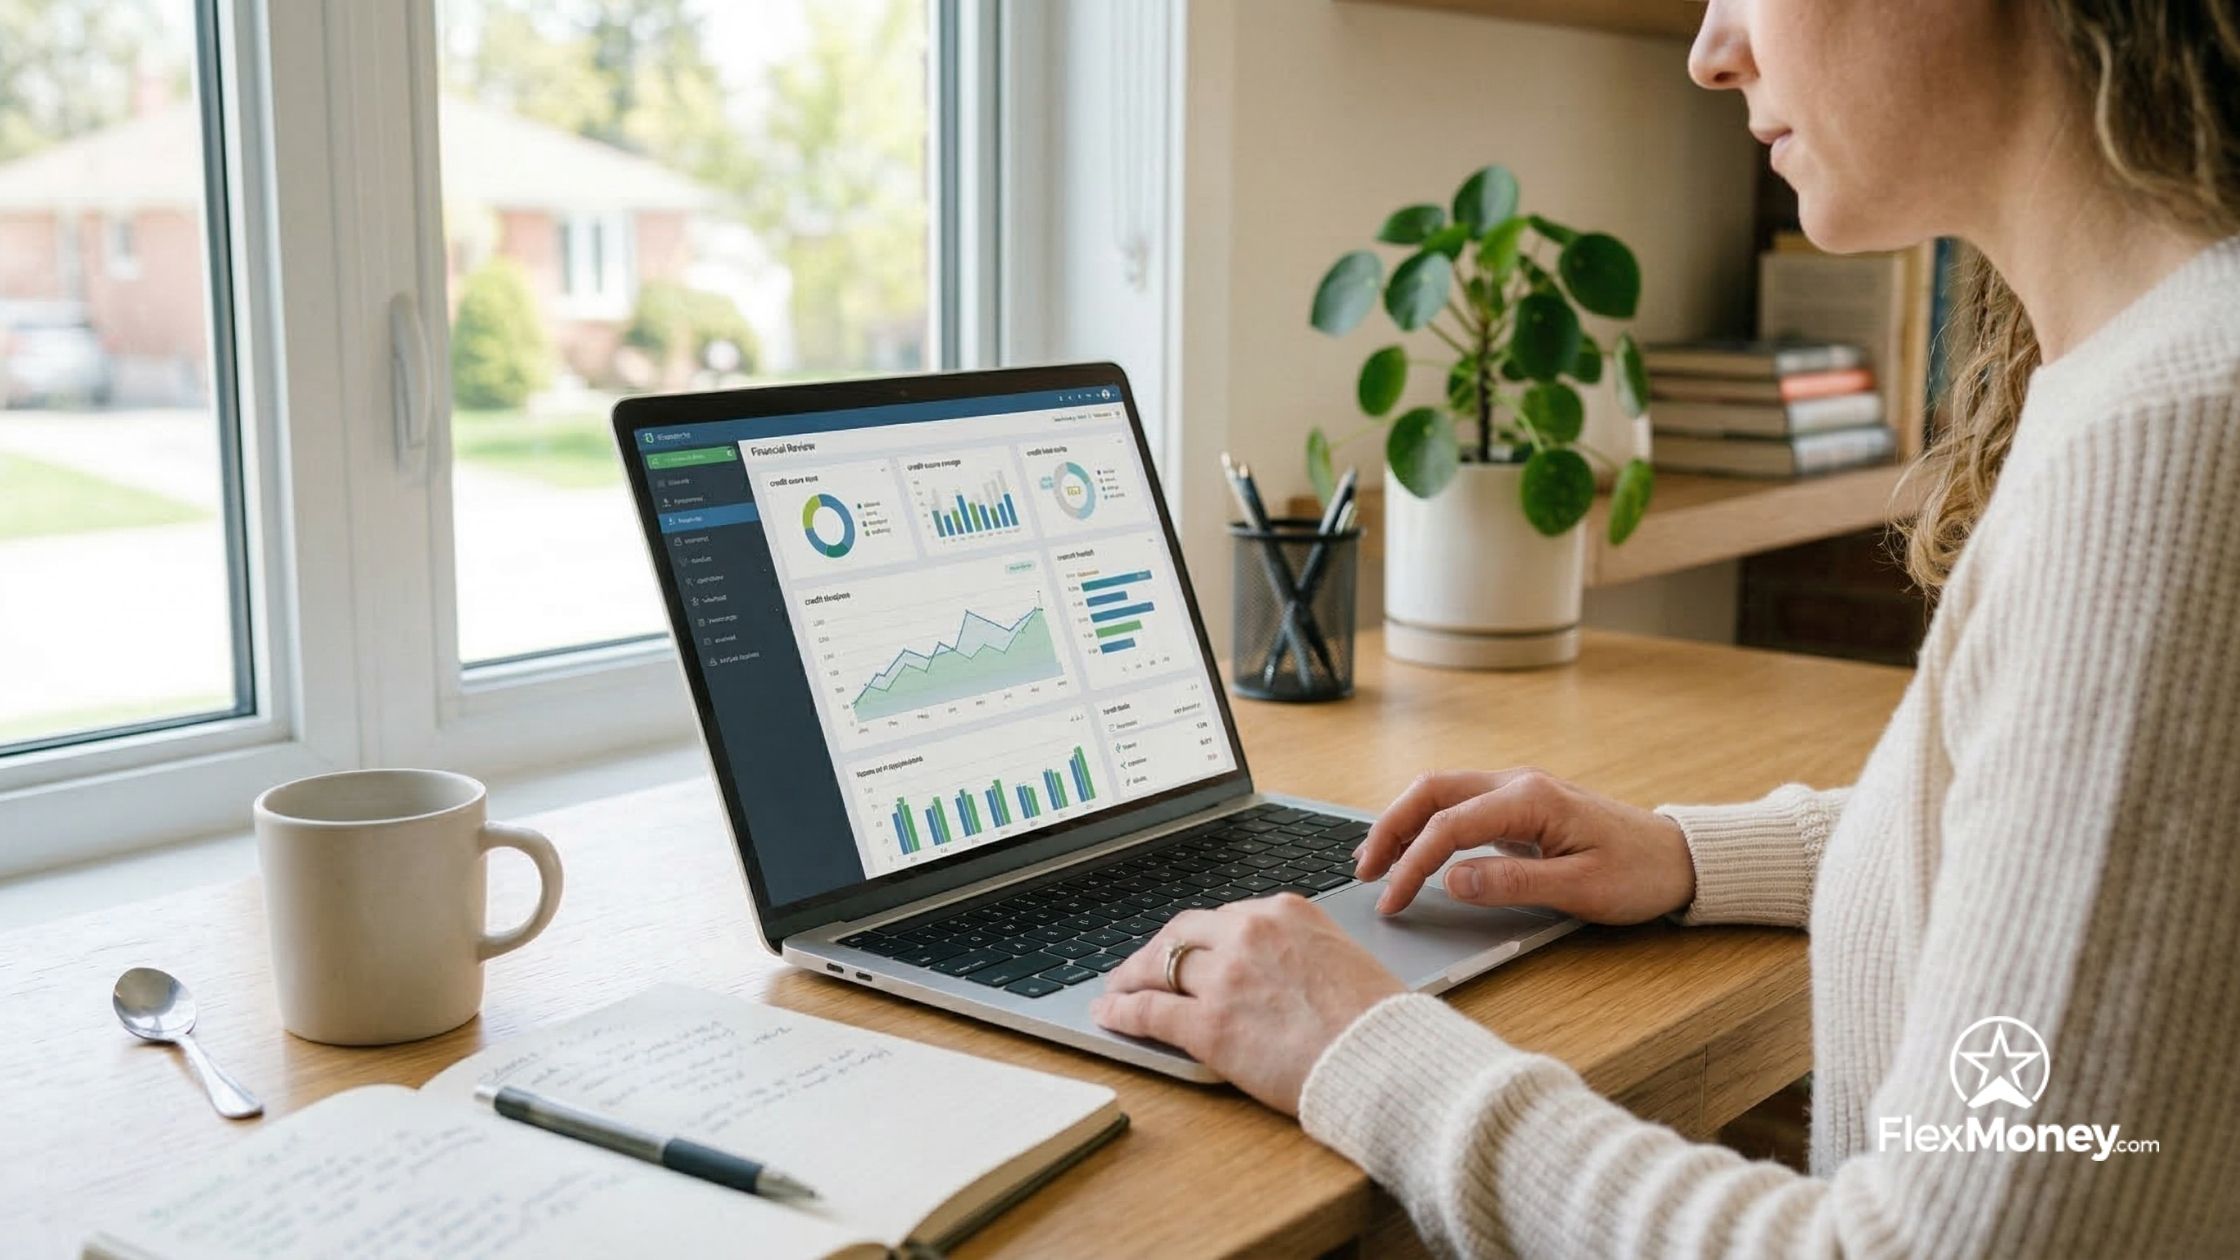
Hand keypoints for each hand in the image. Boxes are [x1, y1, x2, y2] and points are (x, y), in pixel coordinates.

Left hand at [1090, 895, 1404, 1113]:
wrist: (1384, 1058)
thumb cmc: (1378, 1020)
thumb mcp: (1342, 957)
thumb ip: (1301, 951)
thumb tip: (1279, 968)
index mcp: (1285, 911)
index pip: (1224, 916)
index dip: (1199, 938)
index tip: (1189, 950)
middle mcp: (1249, 933)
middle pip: (1182, 933)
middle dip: (1157, 949)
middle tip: (1143, 966)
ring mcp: (1225, 978)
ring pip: (1158, 967)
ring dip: (1131, 978)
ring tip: (1118, 989)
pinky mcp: (1208, 1025)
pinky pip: (1150, 1010)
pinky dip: (1122, 1011)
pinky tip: (1110, 1014)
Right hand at [1357, 768, 1694, 922]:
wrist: (1679, 857)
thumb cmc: (1639, 873)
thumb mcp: (1581, 888)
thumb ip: (1513, 883)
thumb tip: (1452, 879)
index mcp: (1530, 799)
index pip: (1449, 826)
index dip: (1412, 865)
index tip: (1392, 902)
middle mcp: (1517, 783)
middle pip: (1431, 792)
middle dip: (1389, 828)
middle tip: (1363, 872)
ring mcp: (1518, 791)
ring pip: (1440, 793)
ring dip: (1403, 822)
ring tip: (1375, 860)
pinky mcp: (1520, 806)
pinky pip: (1459, 805)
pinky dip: (1426, 824)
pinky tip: (1413, 849)